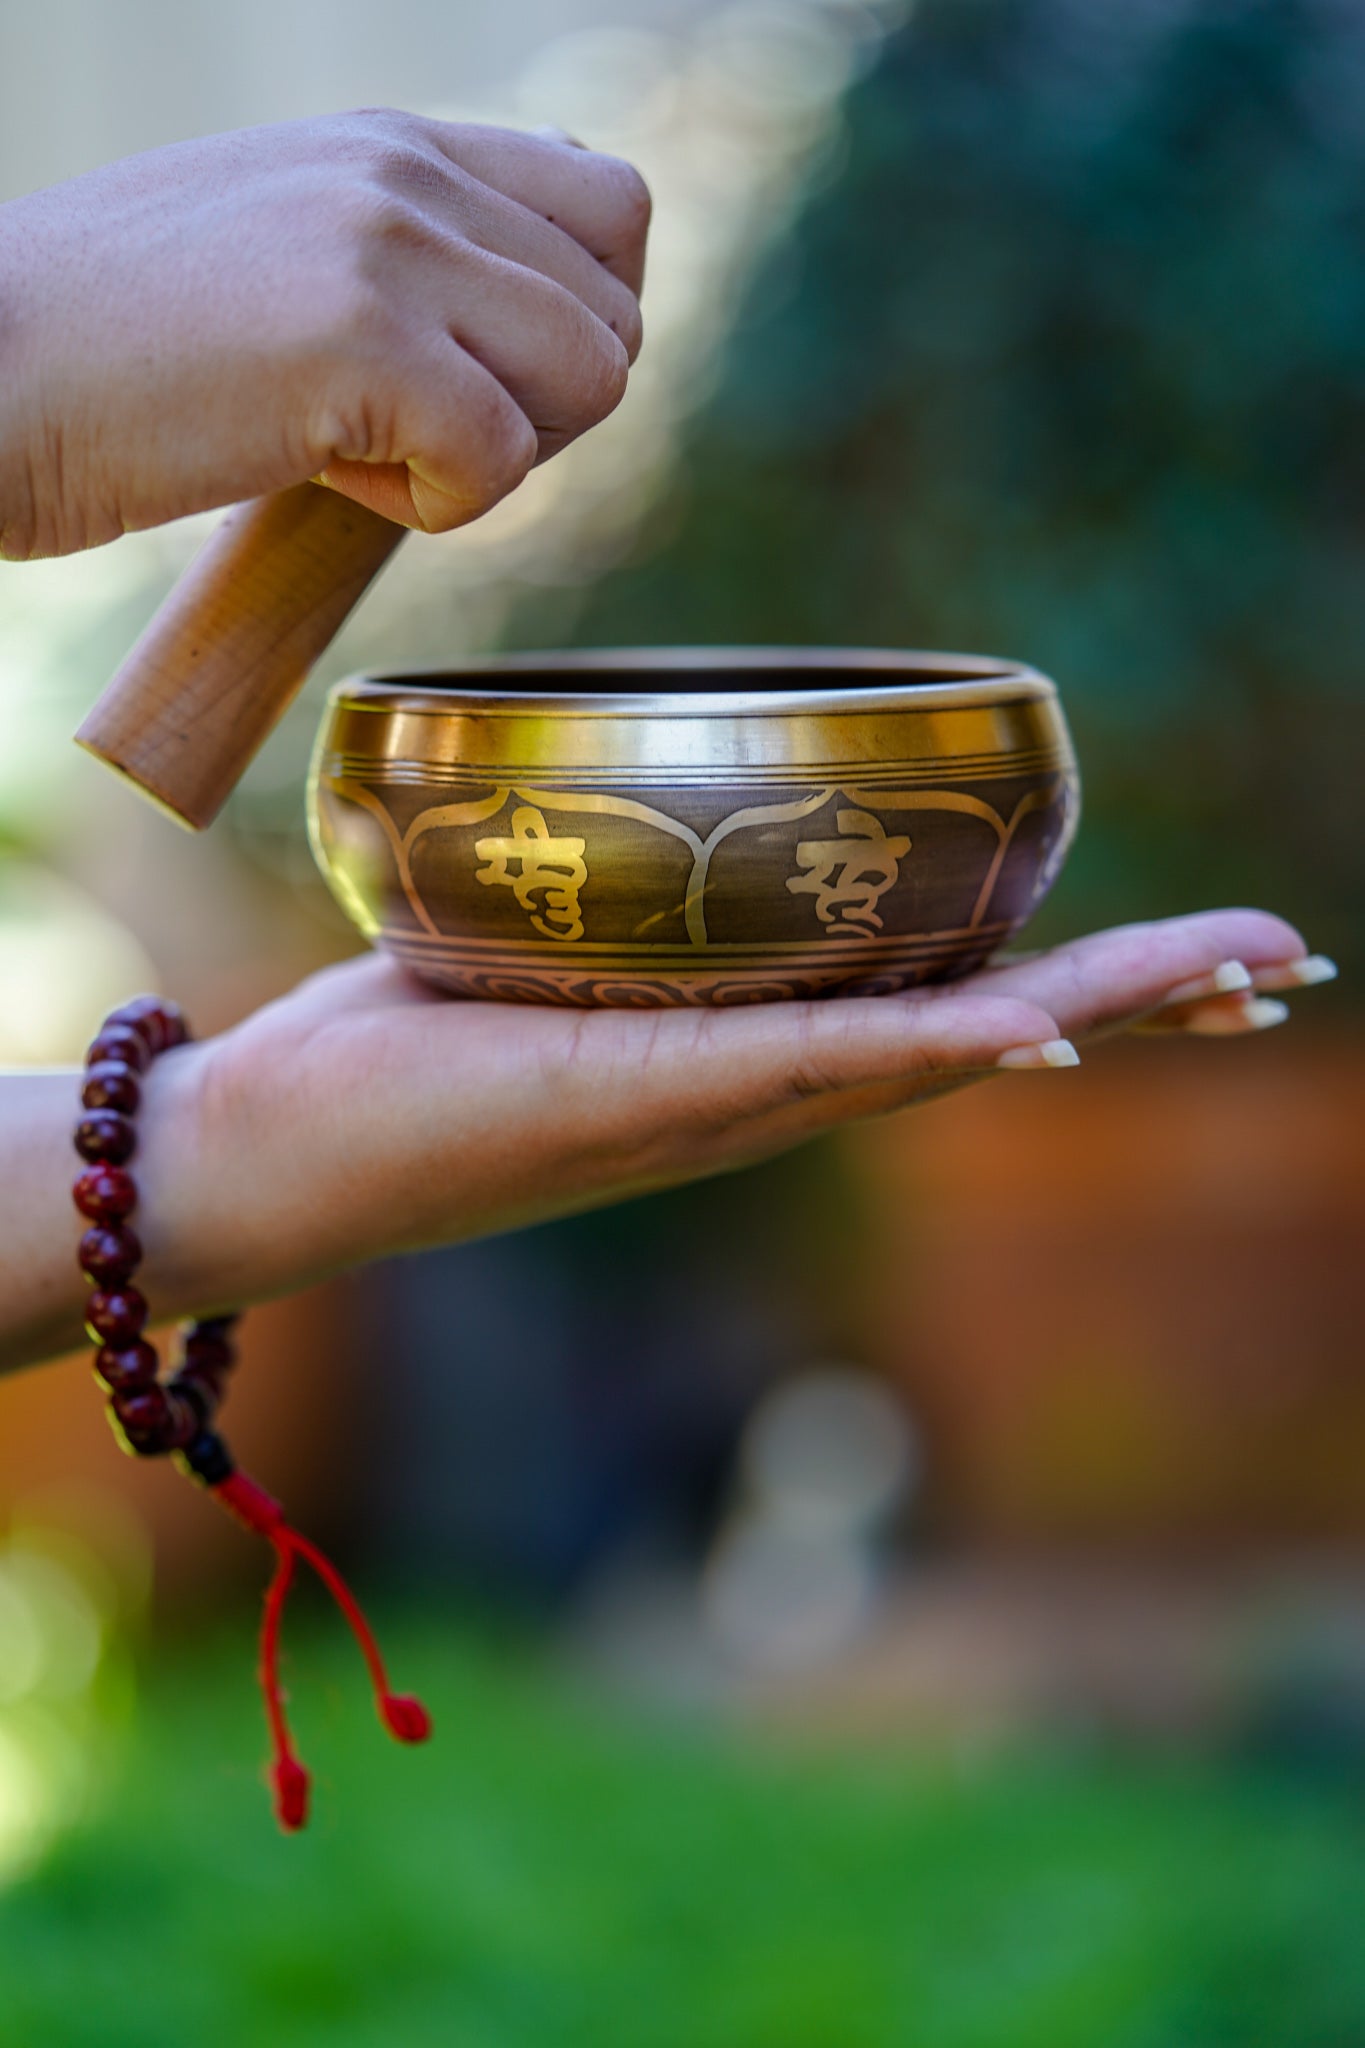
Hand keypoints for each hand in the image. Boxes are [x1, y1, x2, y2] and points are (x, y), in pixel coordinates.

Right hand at [0, 111, 648, 558]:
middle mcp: (408, 173)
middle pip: (617, 313)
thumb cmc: (111, 348)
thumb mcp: (282, 255)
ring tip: (370, 455)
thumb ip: (408, 264)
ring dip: (503, 456)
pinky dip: (435, 508)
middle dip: (547, 411)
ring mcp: (388, 247)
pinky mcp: (362, 343)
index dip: (576, 325)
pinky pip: (501, 460)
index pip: (610, 207)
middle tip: (422, 437)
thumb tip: (519, 343)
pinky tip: (329, 481)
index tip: (478, 377)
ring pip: (592, 379)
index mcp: (397, 143)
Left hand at [131, 907, 1329, 1320]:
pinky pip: (806, 1066)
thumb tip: (634, 820)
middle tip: (1284, 963)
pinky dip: (928, 1048)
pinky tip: (1029, 1025)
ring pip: (931, 1050)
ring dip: (1088, 1010)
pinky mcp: (631, 1098)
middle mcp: (751, 1099)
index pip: (939, 1017)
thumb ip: (603, 913)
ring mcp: (705, 1108)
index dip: (1078, 986)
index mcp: (740, 1065)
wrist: (255, 1163)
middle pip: (982, 1035)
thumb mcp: (526, 958)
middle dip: (1140, 1000)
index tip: (1197, 960)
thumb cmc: (382, 1055)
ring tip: (1227, 974)